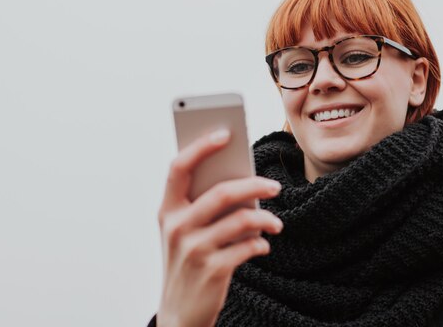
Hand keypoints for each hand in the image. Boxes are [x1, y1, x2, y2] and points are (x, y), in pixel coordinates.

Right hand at [156, 129, 282, 326]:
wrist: (179, 313)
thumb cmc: (186, 261)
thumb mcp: (184, 232)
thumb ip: (203, 205)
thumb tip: (243, 179)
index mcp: (167, 210)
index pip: (179, 167)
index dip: (200, 147)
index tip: (225, 133)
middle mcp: (177, 227)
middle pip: (221, 193)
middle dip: (254, 185)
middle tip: (275, 186)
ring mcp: (194, 250)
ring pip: (241, 220)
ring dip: (265, 219)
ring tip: (276, 223)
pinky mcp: (213, 270)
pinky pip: (248, 247)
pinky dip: (261, 243)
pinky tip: (263, 244)